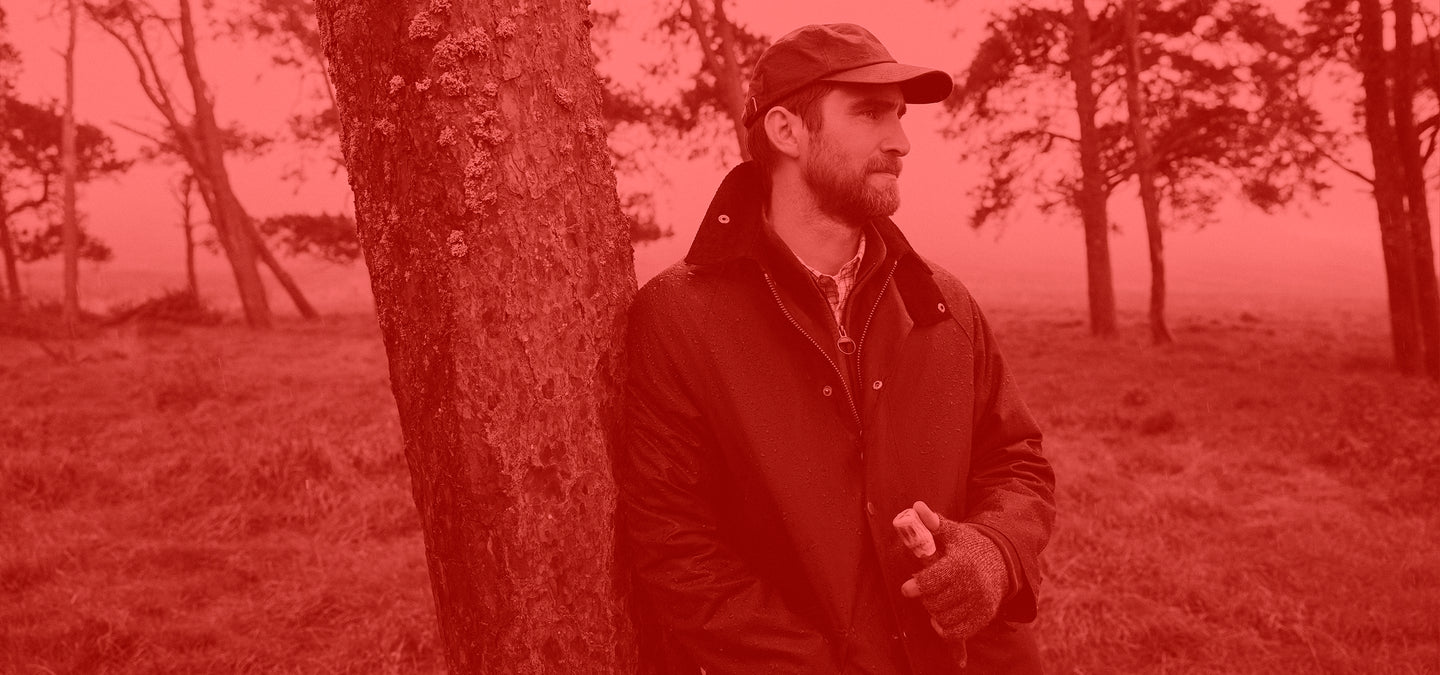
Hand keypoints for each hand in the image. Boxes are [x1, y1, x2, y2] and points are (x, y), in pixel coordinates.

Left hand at [898, 501, 1007, 642]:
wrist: (1002, 562)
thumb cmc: (969, 546)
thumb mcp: (953, 532)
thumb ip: (933, 522)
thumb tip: (917, 506)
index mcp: (961, 563)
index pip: (933, 580)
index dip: (917, 586)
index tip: (906, 589)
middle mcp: (973, 585)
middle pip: (935, 601)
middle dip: (925, 596)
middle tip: (925, 589)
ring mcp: (980, 603)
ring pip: (944, 617)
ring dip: (934, 610)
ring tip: (935, 599)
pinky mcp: (984, 617)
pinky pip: (958, 632)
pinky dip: (945, 628)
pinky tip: (941, 618)